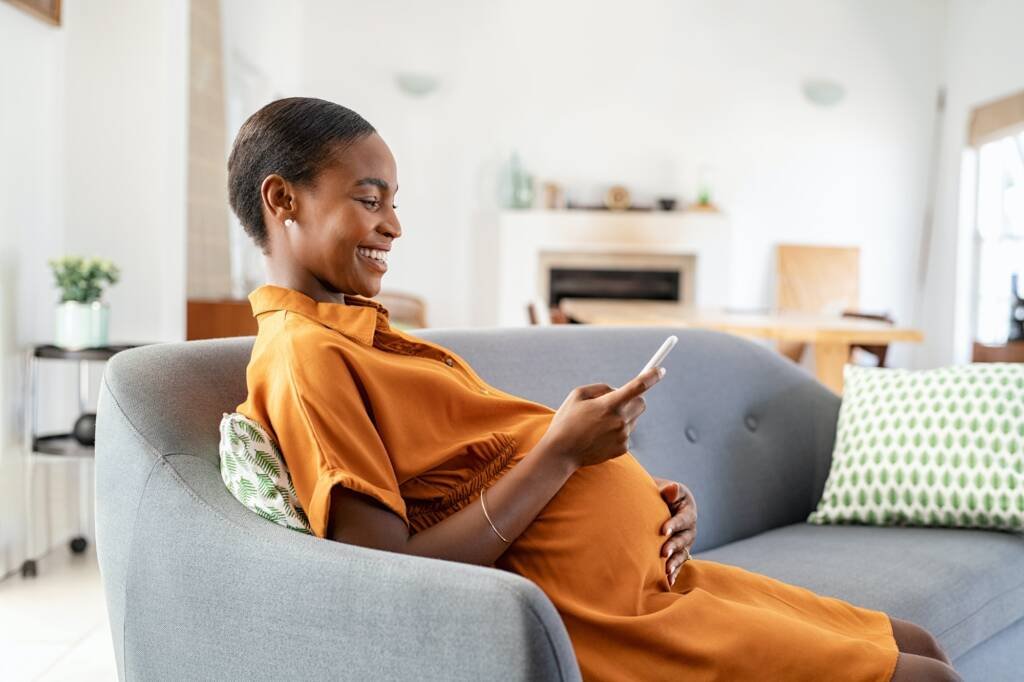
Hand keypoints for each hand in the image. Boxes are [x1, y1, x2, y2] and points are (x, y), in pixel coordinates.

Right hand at [541, 367, 664, 469]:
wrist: (561, 453)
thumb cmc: (567, 421)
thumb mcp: (577, 395)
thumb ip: (601, 389)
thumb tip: (618, 390)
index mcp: (609, 404)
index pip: (637, 387)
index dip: (651, 376)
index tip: (660, 370)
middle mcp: (620, 420)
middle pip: (641, 403)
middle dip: (634, 399)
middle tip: (617, 401)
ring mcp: (622, 436)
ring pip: (633, 418)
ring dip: (623, 416)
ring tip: (599, 423)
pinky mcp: (622, 448)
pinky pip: (626, 433)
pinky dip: (618, 431)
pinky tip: (600, 435)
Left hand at [655, 478, 697, 586]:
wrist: (662, 504)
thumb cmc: (662, 494)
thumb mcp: (667, 490)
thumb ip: (669, 491)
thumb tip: (673, 488)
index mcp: (688, 512)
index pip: (682, 519)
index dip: (673, 525)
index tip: (662, 531)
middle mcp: (690, 529)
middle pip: (683, 539)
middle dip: (673, 546)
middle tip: (663, 553)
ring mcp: (686, 542)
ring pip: (682, 554)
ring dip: (675, 563)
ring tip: (666, 571)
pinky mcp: (680, 552)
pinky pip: (679, 564)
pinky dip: (674, 572)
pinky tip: (668, 581)